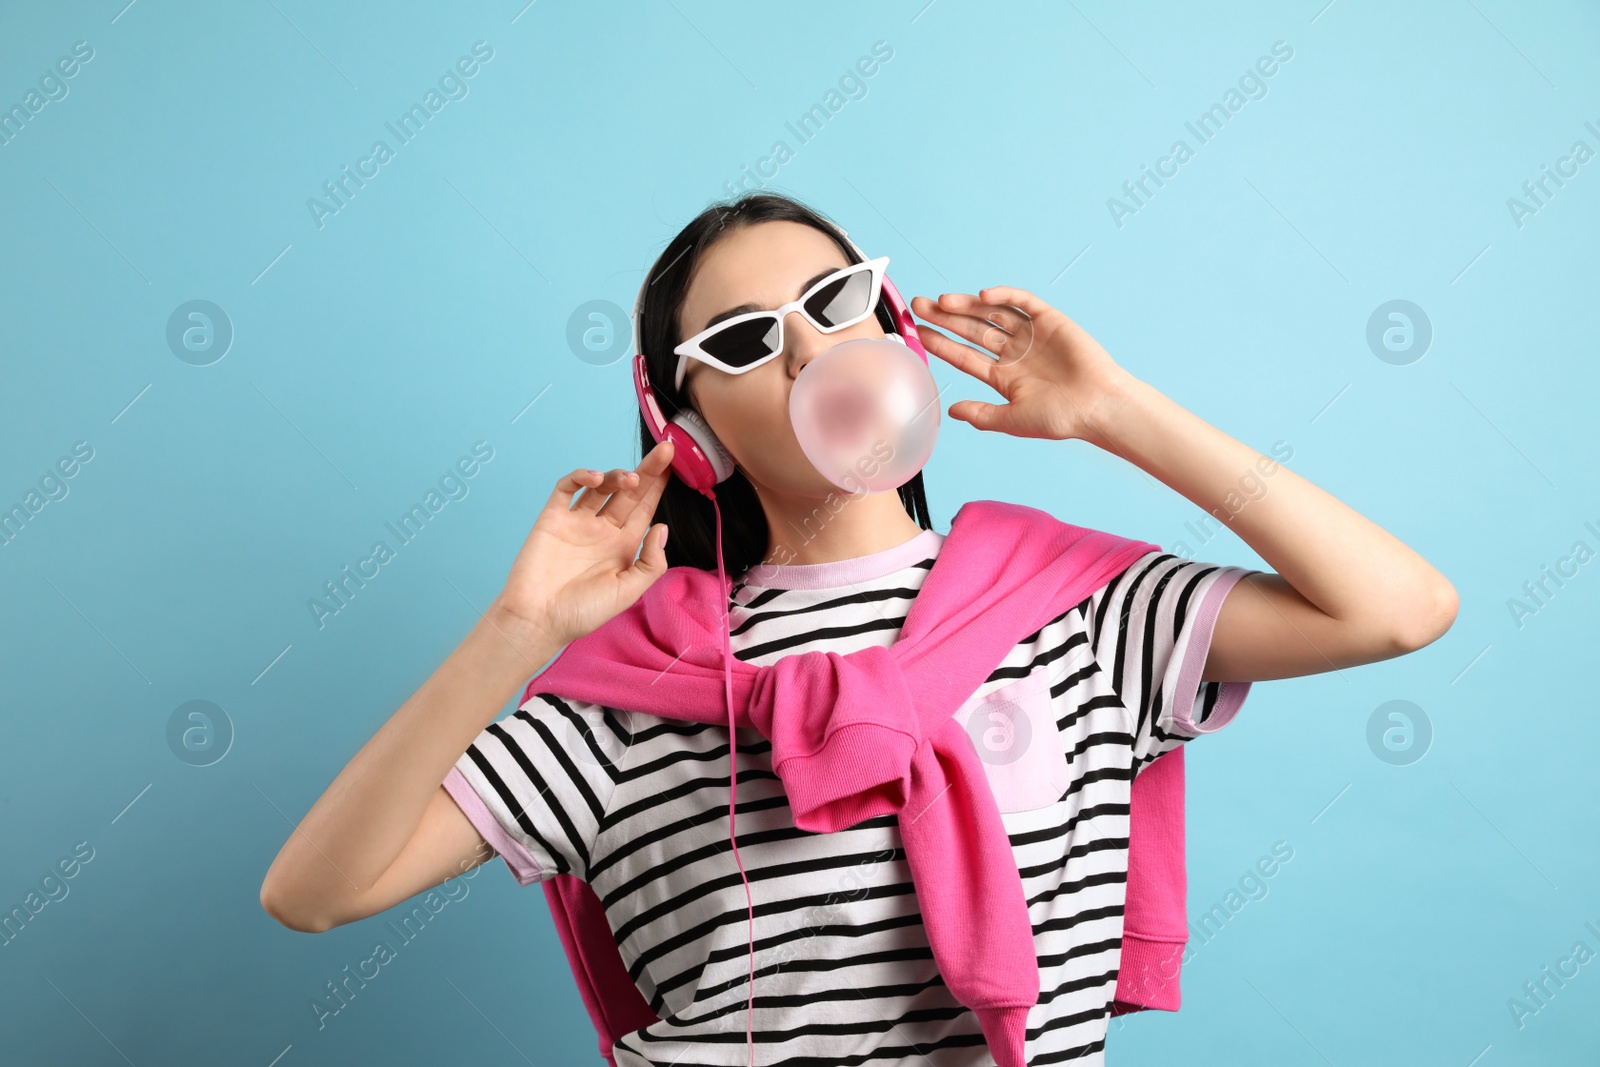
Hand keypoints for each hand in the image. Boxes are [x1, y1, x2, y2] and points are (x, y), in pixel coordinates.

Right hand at [493, 439, 676, 649]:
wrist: (538, 620)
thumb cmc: (582, 612)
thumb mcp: (627, 592)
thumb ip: (650, 562)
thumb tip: (662, 528)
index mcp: (624, 546)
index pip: (646, 509)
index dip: (659, 487)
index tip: (676, 464)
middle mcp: (603, 530)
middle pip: (629, 492)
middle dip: (648, 470)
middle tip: (665, 450)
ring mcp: (577, 521)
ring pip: (602, 487)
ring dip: (617, 475)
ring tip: (630, 479)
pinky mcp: (553, 518)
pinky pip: (567, 489)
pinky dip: (580, 477)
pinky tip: (595, 479)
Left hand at [910, 287, 1134, 444]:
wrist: (1098, 406)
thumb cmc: (1060, 418)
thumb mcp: (1012, 420)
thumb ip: (982, 415)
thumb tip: (951, 410)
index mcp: (1003, 376)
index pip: (964, 355)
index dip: (941, 344)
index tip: (918, 332)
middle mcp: (1013, 353)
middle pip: (972, 330)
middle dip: (946, 318)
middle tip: (920, 306)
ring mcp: (1030, 335)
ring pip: (992, 314)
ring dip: (968, 306)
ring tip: (943, 302)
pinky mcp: (1050, 321)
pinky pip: (1023, 303)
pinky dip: (1005, 296)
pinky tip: (984, 296)